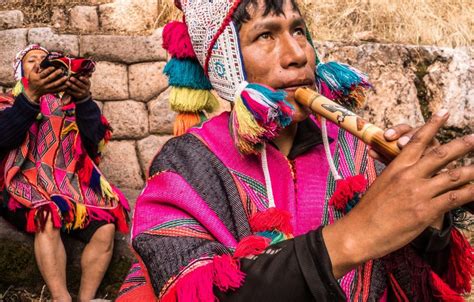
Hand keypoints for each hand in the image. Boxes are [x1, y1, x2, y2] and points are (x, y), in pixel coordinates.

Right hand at [24, 66, 67, 102]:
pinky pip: (57, 90)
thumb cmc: (33, 81)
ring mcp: (47, 88)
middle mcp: (43, 83)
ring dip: (61, 81)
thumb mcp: (31, 74)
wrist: (33, 92)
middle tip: (61, 70)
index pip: (43, 74)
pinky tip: (67, 85)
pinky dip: (62, 88)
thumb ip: (35, 68)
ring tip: (66, 77)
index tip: (53, 67)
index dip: (48, 70)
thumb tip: (38, 62)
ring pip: (55, 84)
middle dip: (55, 74)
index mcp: (38, 78)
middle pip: (50, 78)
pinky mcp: (50, 91)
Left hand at [65, 76, 90, 100]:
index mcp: (88, 83)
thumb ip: (82, 76)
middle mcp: (86, 88)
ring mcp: (82, 92)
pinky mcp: (77, 95)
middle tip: (71, 78)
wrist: (84, 94)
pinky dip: (68, 90)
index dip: (83, 79)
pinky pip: (72, 92)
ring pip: (76, 88)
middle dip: (75, 81)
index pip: (86, 81)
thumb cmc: (82, 84)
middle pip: (80, 84)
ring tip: (66, 82)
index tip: (80, 77)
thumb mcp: (84, 81)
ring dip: (71, 85)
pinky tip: (65, 87)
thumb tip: (77, 70)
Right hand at [323, 110, 472, 277]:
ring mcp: (419, 192)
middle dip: (462, 144)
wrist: (359, 231)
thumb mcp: (380, 185)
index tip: (444, 112)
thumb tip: (405, 170)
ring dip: (472, 169)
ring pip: (453, 175)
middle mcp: (409, 175)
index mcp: (396, 167)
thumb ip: (395, 174)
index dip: (433, 124)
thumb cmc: (367, 211)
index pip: (417, 140)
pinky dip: (470, 192)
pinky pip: (455, 198)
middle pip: (440, 153)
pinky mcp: (426, 211)